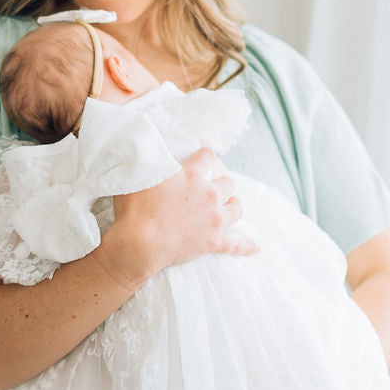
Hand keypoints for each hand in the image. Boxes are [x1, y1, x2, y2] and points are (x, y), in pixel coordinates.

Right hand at [103, 147, 259, 288]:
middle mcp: (209, 195)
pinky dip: (246, 247)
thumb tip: (144, 142)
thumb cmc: (134, 209)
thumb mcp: (138, 175)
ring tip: (231, 205)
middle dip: (221, 183)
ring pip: (236, 209)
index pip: (207, 156)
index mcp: (191, 176)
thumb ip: (147, 159)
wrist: (139, 244)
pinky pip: (235, 246)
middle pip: (227, 183)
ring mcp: (214, 220)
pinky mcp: (213, 243)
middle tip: (213, 186)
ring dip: (234, 205)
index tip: (204, 155)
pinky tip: (256, 247)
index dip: (206, 154)